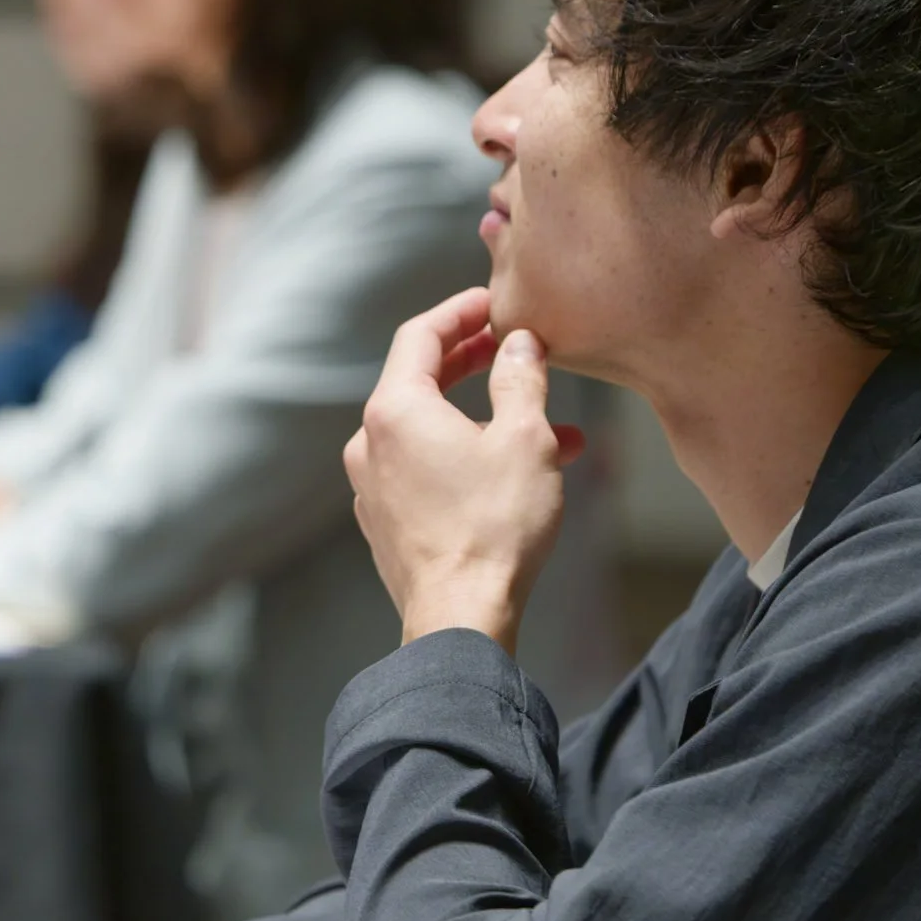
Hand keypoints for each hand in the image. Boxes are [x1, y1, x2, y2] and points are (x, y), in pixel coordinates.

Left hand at [343, 287, 584, 650]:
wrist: (461, 618)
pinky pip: (426, 470)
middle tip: (513, 347)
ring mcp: (372, 486)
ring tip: (551, 427)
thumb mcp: (525, 439)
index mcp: (394, 411)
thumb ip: (521, 379)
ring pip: (431, 430)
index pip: (420, 335)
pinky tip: (523, 473)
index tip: (493, 302)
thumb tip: (520, 343)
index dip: (460, 312)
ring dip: (485, 418)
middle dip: (472, 361)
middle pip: (418, 380)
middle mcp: (370, 443)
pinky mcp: (386, 521)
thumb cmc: (495, 527)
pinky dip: (469, 457)